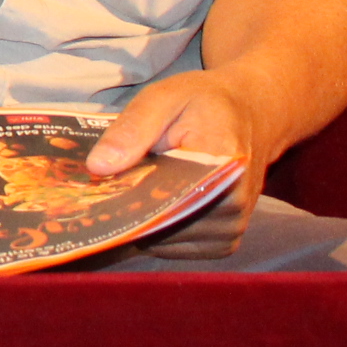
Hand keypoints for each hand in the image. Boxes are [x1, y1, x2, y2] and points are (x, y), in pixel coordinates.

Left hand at [88, 67, 276, 260]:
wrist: (248, 113)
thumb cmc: (201, 103)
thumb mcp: (162, 98)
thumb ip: (132, 129)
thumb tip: (98, 166)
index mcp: (221, 162)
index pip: (166, 197)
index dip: (128, 200)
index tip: (99, 197)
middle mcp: (234, 201)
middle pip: (164, 225)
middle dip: (131, 213)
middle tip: (108, 194)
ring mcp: (234, 224)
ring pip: (170, 241)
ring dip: (145, 225)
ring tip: (134, 195)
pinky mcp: (228, 237)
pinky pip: (182, 248)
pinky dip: (161, 235)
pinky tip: (152, 209)